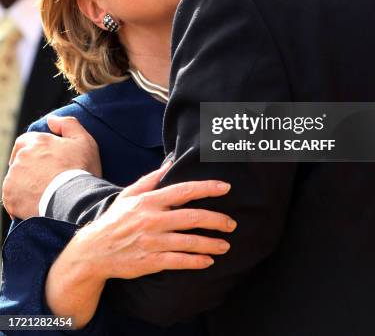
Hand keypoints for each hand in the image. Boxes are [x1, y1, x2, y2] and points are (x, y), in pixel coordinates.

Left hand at [3, 116, 100, 218]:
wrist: (74, 200)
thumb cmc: (81, 170)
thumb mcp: (84, 140)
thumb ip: (68, 124)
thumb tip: (51, 119)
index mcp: (37, 142)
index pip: (25, 141)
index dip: (33, 149)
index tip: (42, 159)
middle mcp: (21, 157)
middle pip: (20, 160)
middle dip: (30, 167)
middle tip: (46, 178)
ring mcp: (13, 178)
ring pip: (15, 179)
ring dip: (25, 183)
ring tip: (43, 193)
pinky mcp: (10, 198)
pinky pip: (12, 197)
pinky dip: (20, 200)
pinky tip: (36, 203)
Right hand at [45, 162, 234, 327]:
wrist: (93, 251)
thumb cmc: (114, 220)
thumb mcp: (129, 194)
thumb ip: (151, 179)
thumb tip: (170, 162)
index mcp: (149, 201)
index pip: (184, 191)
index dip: (207, 188)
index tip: (226, 187)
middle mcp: (152, 220)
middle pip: (192, 218)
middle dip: (216, 220)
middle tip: (232, 224)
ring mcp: (152, 242)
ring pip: (189, 242)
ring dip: (211, 244)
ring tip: (225, 245)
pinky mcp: (150, 261)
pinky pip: (178, 261)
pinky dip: (195, 261)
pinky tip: (207, 261)